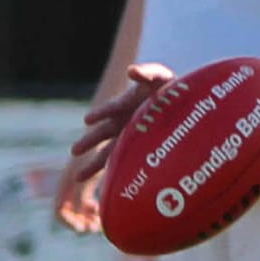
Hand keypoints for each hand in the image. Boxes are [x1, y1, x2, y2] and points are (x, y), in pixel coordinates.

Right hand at [54, 63, 176, 232]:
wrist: (185, 106)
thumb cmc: (170, 88)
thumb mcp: (161, 77)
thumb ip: (147, 72)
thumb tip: (132, 71)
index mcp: (125, 104)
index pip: (111, 109)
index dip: (101, 113)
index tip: (88, 120)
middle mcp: (123, 122)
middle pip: (103, 134)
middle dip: (89, 142)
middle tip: (74, 152)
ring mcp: (129, 138)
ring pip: (108, 153)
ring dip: (94, 165)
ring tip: (78, 178)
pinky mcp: (137, 152)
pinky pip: (123, 165)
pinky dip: (114, 175)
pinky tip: (106, 189)